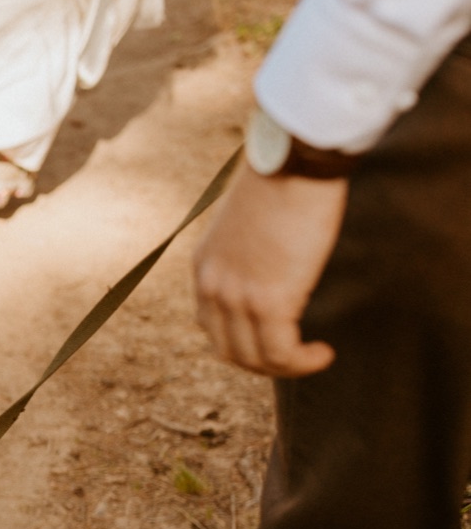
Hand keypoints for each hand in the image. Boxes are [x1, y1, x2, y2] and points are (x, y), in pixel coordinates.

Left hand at [193, 164, 348, 376]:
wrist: (293, 161)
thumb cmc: (283, 178)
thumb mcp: (249, 219)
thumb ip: (250, 248)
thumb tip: (275, 260)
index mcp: (204, 267)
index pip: (210, 325)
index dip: (242, 341)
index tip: (273, 339)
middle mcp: (212, 286)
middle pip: (229, 349)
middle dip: (263, 362)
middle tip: (296, 357)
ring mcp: (236, 297)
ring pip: (254, 358)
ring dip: (286, 366)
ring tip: (314, 357)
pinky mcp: (267, 301)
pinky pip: (280, 353)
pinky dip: (302, 362)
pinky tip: (323, 353)